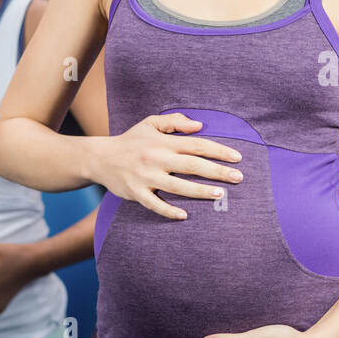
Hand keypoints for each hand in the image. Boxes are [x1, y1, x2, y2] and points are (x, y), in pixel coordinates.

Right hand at [91, 113, 242, 219]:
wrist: (99, 157)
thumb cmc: (131, 140)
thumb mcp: (151, 123)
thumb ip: (175, 122)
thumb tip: (200, 126)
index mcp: (163, 142)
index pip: (197, 145)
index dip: (219, 151)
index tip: (237, 158)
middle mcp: (156, 159)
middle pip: (192, 165)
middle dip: (217, 172)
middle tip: (238, 178)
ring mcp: (146, 177)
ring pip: (177, 186)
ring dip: (200, 191)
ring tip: (219, 195)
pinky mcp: (136, 193)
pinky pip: (154, 204)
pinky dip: (169, 210)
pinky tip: (185, 215)